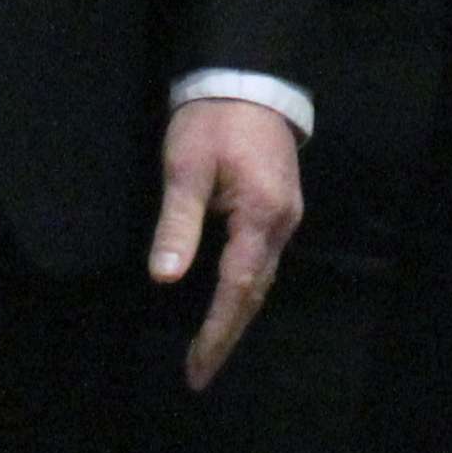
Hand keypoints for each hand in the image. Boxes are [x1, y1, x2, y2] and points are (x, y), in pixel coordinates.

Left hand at [152, 99, 304, 389]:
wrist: (248, 79)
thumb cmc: (212, 121)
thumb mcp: (186, 168)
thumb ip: (178, 223)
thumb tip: (165, 277)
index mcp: (260, 216)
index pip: (236, 288)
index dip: (216, 331)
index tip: (196, 367)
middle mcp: (282, 224)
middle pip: (255, 293)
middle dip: (226, 334)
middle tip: (199, 373)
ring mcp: (286, 216)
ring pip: (262, 280)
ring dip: (236, 315)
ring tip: (210, 349)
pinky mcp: (279, 208)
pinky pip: (262, 262)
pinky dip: (244, 290)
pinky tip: (227, 304)